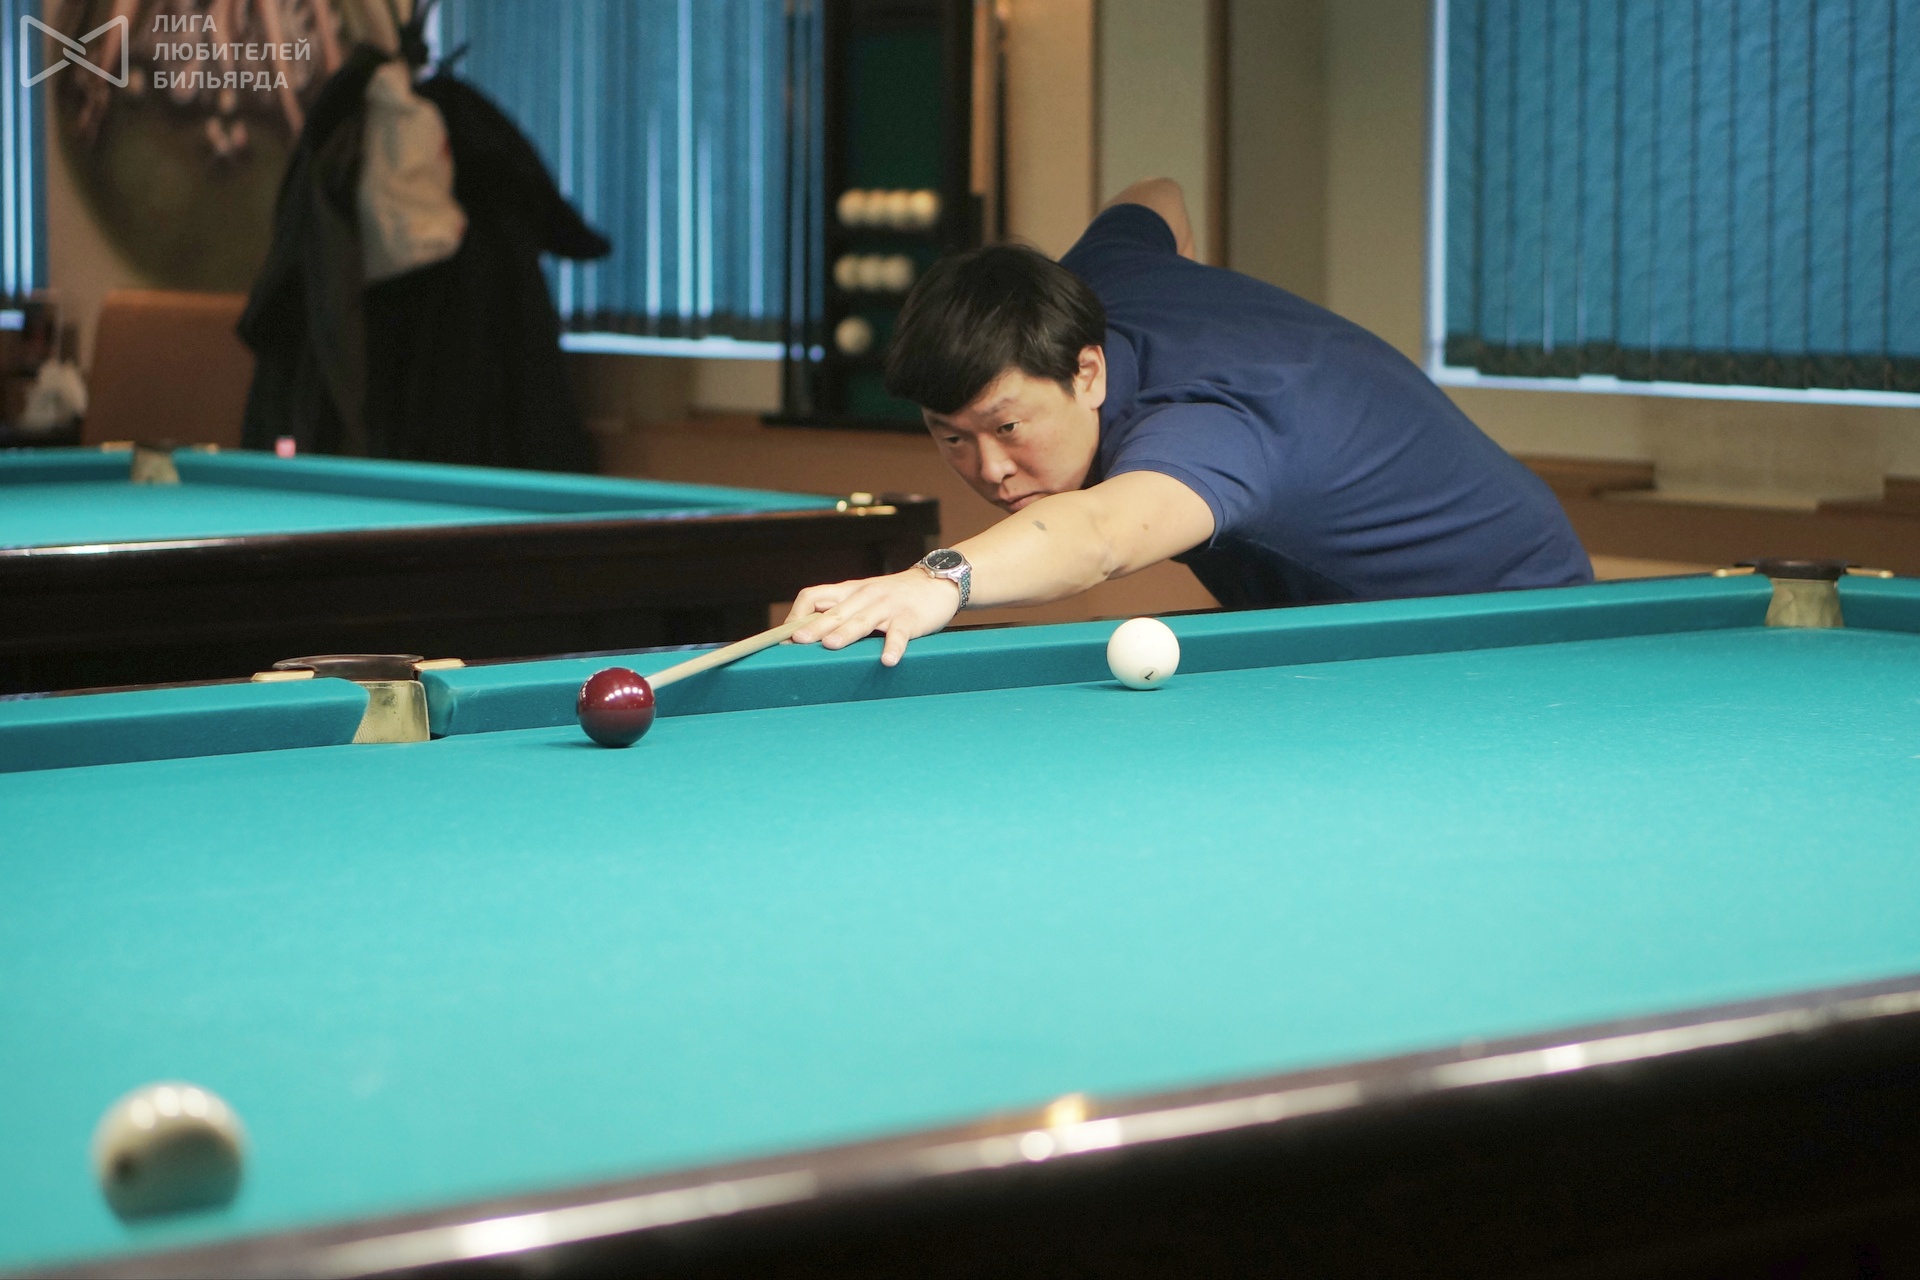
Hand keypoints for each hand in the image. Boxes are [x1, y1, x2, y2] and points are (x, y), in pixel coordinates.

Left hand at [785, 568, 961, 665]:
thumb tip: (807, 635)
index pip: (814, 596)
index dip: (797, 615)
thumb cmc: (894, 595)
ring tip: (832, 645)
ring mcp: (887, 606)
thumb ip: (841, 611)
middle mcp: (864, 596)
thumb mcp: (864, 597)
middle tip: (798, 642)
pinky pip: (899, 633)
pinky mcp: (910, 617)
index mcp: (849, 591)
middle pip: (835, 611)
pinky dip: (893, 646)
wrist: (938, 581)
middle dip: (815, 627)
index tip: (786, 637)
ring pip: (863, 620)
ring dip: (846, 632)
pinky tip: (887, 660)